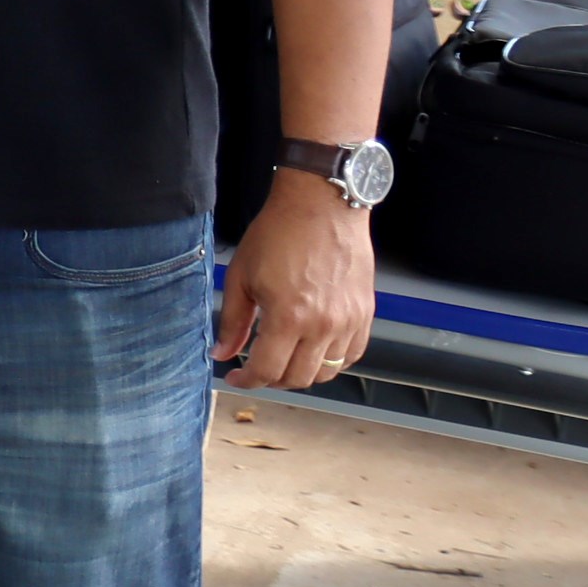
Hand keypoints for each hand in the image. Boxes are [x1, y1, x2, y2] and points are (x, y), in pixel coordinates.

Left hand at [214, 172, 373, 389]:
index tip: (235, 378)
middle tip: (256, 367)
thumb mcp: (241, 277)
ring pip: (328, 372)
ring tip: (284, 358)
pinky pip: (353, 355)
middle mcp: (324, 325)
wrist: (322, 206)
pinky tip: (313, 349)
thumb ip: (232, 321)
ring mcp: (349, 321)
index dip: (247, 381)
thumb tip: (222, 353)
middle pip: (298, 378)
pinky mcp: (365, 313)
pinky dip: (332, 361)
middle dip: (272, 379)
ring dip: (302, 373)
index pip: (267, 370)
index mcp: (288, 317)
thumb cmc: (278, 233)